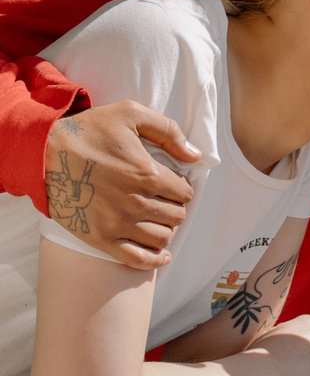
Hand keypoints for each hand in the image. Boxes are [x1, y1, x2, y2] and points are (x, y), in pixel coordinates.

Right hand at [44, 100, 200, 268]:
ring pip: (161, 238)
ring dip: (166, 229)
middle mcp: (136, 203)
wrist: (47, 153)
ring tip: (159, 219)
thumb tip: (195, 155)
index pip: (183, 192)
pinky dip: (154, 260)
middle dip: (175, 207)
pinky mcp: (101, 239)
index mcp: (147, 173)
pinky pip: (136, 259)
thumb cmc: (91, 130)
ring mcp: (118, 225)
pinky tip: (162, 255)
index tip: (175, 184)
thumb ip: (168, 132)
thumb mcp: (132, 114)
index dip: (182, 187)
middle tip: (166, 200)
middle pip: (175, 216)